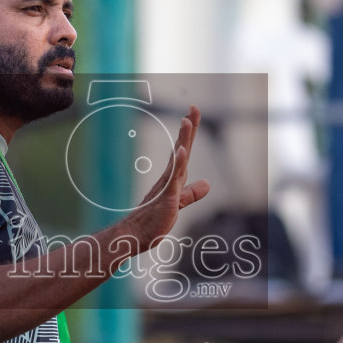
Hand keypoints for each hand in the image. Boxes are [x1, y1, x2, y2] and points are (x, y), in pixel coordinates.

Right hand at [121, 107, 210, 252]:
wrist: (136, 236)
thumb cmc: (153, 220)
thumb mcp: (178, 203)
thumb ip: (191, 193)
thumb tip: (207, 184)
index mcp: (173, 177)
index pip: (184, 150)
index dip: (189, 132)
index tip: (192, 113)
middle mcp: (169, 177)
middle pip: (181, 147)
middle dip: (188, 127)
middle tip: (193, 106)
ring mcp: (166, 186)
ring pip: (177, 158)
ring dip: (183, 139)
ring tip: (186, 120)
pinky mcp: (166, 197)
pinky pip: (173, 178)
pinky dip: (178, 163)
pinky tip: (182, 150)